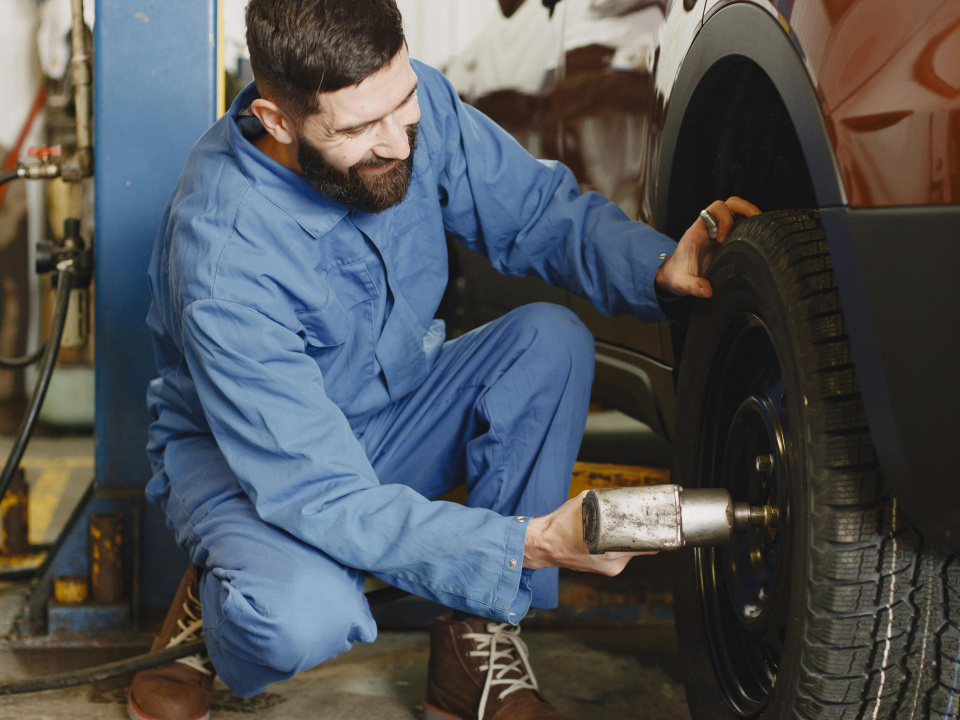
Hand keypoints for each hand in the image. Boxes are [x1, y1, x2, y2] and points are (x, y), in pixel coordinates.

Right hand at [523, 491, 653, 576]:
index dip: (655, 534)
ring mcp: (609, 569)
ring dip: (629, 541)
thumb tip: (618, 495)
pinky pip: (619, 557)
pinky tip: (611, 537)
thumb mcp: (582, 504)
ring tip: (624, 527)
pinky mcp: (604, 570)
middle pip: (641, 549)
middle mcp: (613, 563)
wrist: (542, 545)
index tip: (658, 524)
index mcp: (611, 550)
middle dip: (643, 535)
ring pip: (630, 553)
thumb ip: (603, 500)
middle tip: (644, 521)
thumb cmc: (560, 524)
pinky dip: (619, 546)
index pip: (646, 546)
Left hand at [654, 196, 760, 297]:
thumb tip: (708, 292)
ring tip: (760, 229)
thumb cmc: (677, 276)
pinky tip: (759, 237)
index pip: (715, 209)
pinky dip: (752, 226)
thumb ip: (692, 286)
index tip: (722, 240)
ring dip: (750, 216)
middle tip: (753, 224)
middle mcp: (711, 227)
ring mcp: (720, 231)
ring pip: (738, 212)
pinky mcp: (728, 239)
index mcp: (698, 231)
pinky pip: (742, 224)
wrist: (674, 275)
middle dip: (744, 209)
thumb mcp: (682, 283)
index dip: (723, 219)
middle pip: (730, 204)